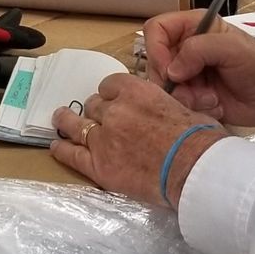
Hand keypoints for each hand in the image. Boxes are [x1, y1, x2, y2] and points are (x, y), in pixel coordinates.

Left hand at [50, 74, 225, 210]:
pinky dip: (61, 150)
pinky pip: (71, 155)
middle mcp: (114, 111)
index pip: (110, 84)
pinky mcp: (98, 166)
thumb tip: (167, 109)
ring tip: (60, 119)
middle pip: (94, 105)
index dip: (110, 92)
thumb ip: (165, 104)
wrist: (192, 169)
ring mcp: (102, 139)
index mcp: (136, 92)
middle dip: (96, 110)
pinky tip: (56, 146)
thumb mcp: (185, 107)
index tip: (113, 98)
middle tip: (99, 117)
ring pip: (76, 125)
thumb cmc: (198, 138)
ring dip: (67, 121)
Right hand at [143, 9, 254, 132]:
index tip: (170, 71)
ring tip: (211, 99)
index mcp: (194, 26)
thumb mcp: (234, 49)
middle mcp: (186, 47)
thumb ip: (200, 49)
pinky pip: (175, 103)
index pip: (156, 29)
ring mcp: (188, 72)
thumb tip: (172, 70)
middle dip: (174, 81)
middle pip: (155, 62)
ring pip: (164, 86)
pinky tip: (214, 105)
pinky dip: (192, 107)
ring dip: (186, 97)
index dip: (157, 50)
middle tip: (198, 91)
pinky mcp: (191, 94)